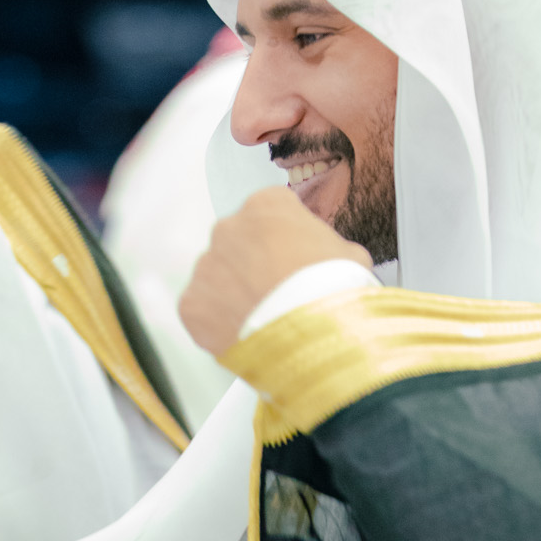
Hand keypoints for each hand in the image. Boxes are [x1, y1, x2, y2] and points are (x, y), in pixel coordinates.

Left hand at [179, 187, 372, 356]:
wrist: (314, 334)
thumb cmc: (336, 290)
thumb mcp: (348, 255)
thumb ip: (325, 247)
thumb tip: (324, 258)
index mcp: (267, 205)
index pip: (270, 215)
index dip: (285, 243)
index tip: (294, 264)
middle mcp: (228, 227)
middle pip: (238, 245)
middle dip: (254, 268)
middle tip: (276, 297)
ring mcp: (206, 266)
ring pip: (217, 279)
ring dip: (234, 295)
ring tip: (263, 322)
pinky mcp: (191, 304)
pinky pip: (202, 311)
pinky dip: (219, 323)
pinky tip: (245, 335)